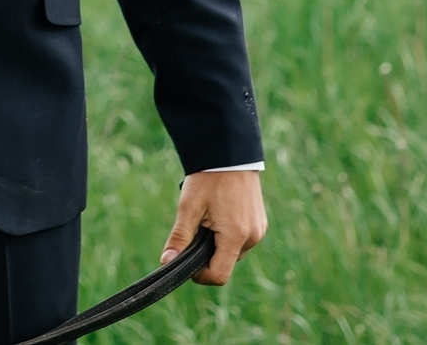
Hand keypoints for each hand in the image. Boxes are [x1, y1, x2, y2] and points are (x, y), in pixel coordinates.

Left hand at [163, 169, 266, 285]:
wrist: (229, 151)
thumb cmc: (208, 178)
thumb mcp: (189, 208)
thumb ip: (179, 238)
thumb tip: (166, 263)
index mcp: (236, 236)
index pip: (219, 276)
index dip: (199, 274)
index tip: (186, 259)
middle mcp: (252, 237)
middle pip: (225, 264)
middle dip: (207, 255)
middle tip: (196, 229)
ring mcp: (258, 230)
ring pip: (233, 253)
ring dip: (218, 245)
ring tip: (209, 218)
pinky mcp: (260, 223)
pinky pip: (241, 240)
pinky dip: (228, 236)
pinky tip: (220, 215)